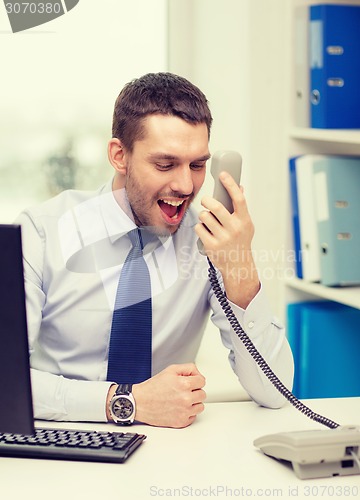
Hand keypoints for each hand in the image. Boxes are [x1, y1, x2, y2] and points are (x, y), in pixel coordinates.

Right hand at [132, 363, 205, 427]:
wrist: (140, 403)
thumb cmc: (152, 388)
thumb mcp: (170, 370)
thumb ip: (188, 368)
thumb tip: (198, 374)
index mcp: (184, 384)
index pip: (202, 381)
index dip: (196, 380)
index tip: (191, 382)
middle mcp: (186, 398)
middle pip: (202, 394)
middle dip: (194, 391)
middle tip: (183, 391)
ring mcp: (184, 411)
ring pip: (200, 406)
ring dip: (193, 403)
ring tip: (181, 399)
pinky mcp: (181, 422)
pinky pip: (193, 417)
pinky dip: (187, 413)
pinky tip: (178, 408)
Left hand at [195, 171, 259, 307]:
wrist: (238, 266)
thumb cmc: (241, 242)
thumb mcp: (246, 225)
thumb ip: (241, 208)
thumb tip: (240, 187)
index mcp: (244, 221)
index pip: (238, 198)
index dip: (230, 184)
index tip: (222, 174)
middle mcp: (235, 229)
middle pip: (216, 206)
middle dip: (207, 200)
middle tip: (206, 201)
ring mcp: (223, 238)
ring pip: (205, 216)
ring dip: (204, 215)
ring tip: (208, 220)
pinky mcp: (211, 246)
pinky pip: (199, 228)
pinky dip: (200, 227)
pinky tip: (206, 231)